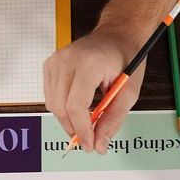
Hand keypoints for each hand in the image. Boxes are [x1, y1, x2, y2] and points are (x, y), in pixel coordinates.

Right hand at [43, 28, 145, 151]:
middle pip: (61, 107)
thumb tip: (100, 144)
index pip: (75, 105)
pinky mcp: (50, 64)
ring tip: (86, 124)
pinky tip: (78, 109)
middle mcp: (67, 60)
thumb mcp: (129, 92)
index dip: (82, 130)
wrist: (117, 34)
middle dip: (74, 129)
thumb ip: (113, 119)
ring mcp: (55, 61)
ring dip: (68, 121)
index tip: (91, 145)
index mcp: (88, 63)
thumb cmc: (126, 58)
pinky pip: (50, 96)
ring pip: (52, 104)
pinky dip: (62, 108)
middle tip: (90, 141)